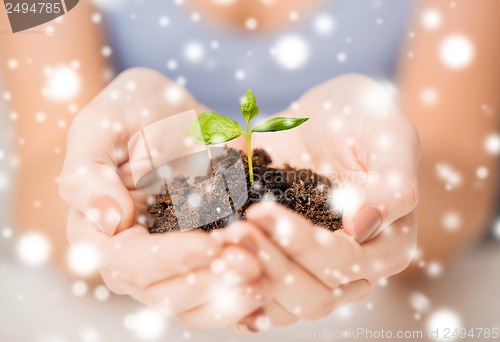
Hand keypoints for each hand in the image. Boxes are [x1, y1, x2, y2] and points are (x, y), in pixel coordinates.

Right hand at [59, 67, 270, 329]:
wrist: (174, 111)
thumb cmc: (131, 114)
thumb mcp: (101, 127)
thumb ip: (89, 173)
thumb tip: (108, 221)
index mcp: (103, 235)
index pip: (129, 264)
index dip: (169, 259)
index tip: (210, 244)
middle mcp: (137, 261)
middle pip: (166, 294)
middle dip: (209, 282)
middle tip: (250, 265)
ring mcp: (174, 264)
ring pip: (196, 304)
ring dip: (231, 298)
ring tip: (267, 278)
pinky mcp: (206, 261)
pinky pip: (221, 295)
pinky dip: (244, 304)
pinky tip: (269, 297)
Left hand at [231, 74, 419, 329]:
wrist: (322, 119)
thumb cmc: (360, 121)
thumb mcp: (387, 136)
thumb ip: (392, 181)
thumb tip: (363, 225)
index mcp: (389, 244)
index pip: (345, 262)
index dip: (303, 244)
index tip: (261, 211)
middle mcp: (356, 269)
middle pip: (316, 295)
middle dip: (271, 264)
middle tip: (232, 231)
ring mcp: (318, 273)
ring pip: (288, 305)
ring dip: (250, 278)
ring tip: (219, 242)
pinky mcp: (288, 266)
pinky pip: (265, 295)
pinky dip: (239, 286)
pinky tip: (215, 262)